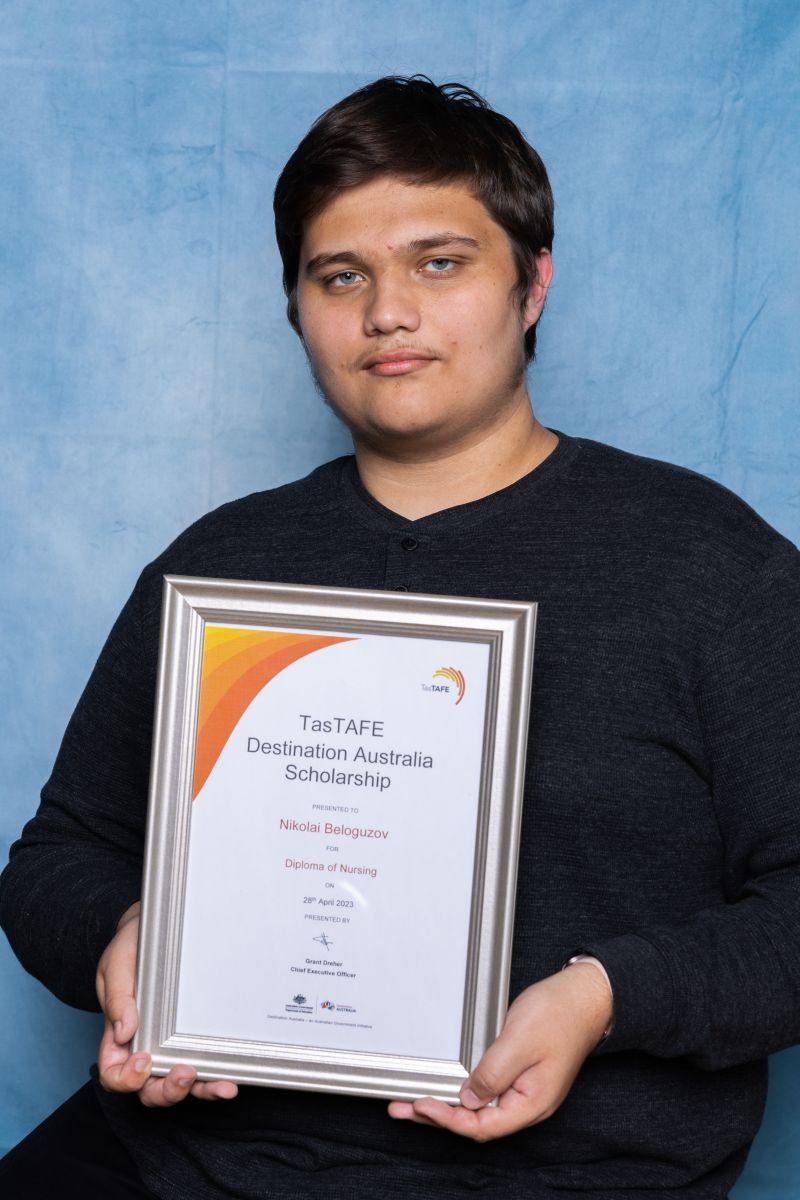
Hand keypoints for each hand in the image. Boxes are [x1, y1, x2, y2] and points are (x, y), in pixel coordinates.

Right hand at [95, 901, 237, 1106]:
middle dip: (167, 1091)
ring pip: (182, 1083)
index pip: (114, 1073)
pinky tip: (231, 1077)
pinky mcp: (196, 1036)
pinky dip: (218, 1075)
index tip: (143, 1061)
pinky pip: (205, 1063)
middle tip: (184, 1074)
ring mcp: (172, 1045)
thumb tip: (125, 1031)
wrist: (159, 926)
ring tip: (221, 1086)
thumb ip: (117, 997)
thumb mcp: (116, 965)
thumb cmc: (131, 947)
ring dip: (201, 1090)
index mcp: (118, 1036)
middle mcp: (145, 1047)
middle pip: (150, 1089)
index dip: (126, 1079)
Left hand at [387, 962, 611, 1140]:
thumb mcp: (519, 1041)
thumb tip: (467, 1099)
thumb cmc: (559, 1014)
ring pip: (478, 1108)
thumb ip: (492, 1073)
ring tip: (412, 1101)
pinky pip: (485, 1091)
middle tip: (402, 1108)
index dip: (448, 1119)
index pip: (483, 1126)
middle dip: (437, 1117)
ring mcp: (524, 1090)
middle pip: (476, 1123)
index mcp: (532, 1103)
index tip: (421, 1105)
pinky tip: (445, 1086)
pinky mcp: (519, 1075)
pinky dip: (461, 1090)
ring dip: (445, 1104)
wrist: (584, 995)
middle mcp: (528, 1103)